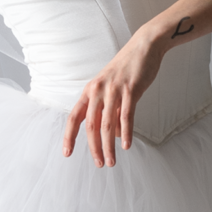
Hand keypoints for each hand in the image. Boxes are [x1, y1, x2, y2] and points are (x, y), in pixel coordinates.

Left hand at [62, 29, 164, 166]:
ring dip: (108, 146)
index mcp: (90, 90)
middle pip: (90, 126)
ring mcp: (113, 90)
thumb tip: (112, 135)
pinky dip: (126, 133)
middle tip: (99, 164)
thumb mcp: (111, 89)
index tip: (67, 153)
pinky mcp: (130, 89)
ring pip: (107, 125)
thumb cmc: (127, 69)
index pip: (74, 117)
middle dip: (93, 148)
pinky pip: (127, 116)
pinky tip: (126, 146)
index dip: (69, 136)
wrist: (144, 47)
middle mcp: (98, 90)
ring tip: (111, 161)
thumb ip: (110, 110)